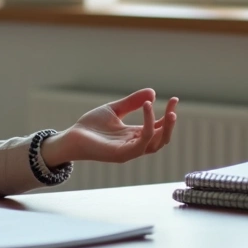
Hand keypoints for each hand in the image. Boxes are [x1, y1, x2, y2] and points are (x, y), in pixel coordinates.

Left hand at [42, 89, 178, 166]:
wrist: (72, 136)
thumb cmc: (91, 126)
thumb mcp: (115, 109)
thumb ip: (132, 102)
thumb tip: (153, 92)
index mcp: (135, 136)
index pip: (158, 128)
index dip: (168, 115)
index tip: (174, 99)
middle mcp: (135, 145)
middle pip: (162, 139)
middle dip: (170, 123)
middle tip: (173, 106)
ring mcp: (130, 151)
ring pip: (156, 143)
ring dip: (165, 127)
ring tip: (169, 111)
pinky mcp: (122, 154)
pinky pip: (142, 143)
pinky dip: (148, 126)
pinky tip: (147, 108)